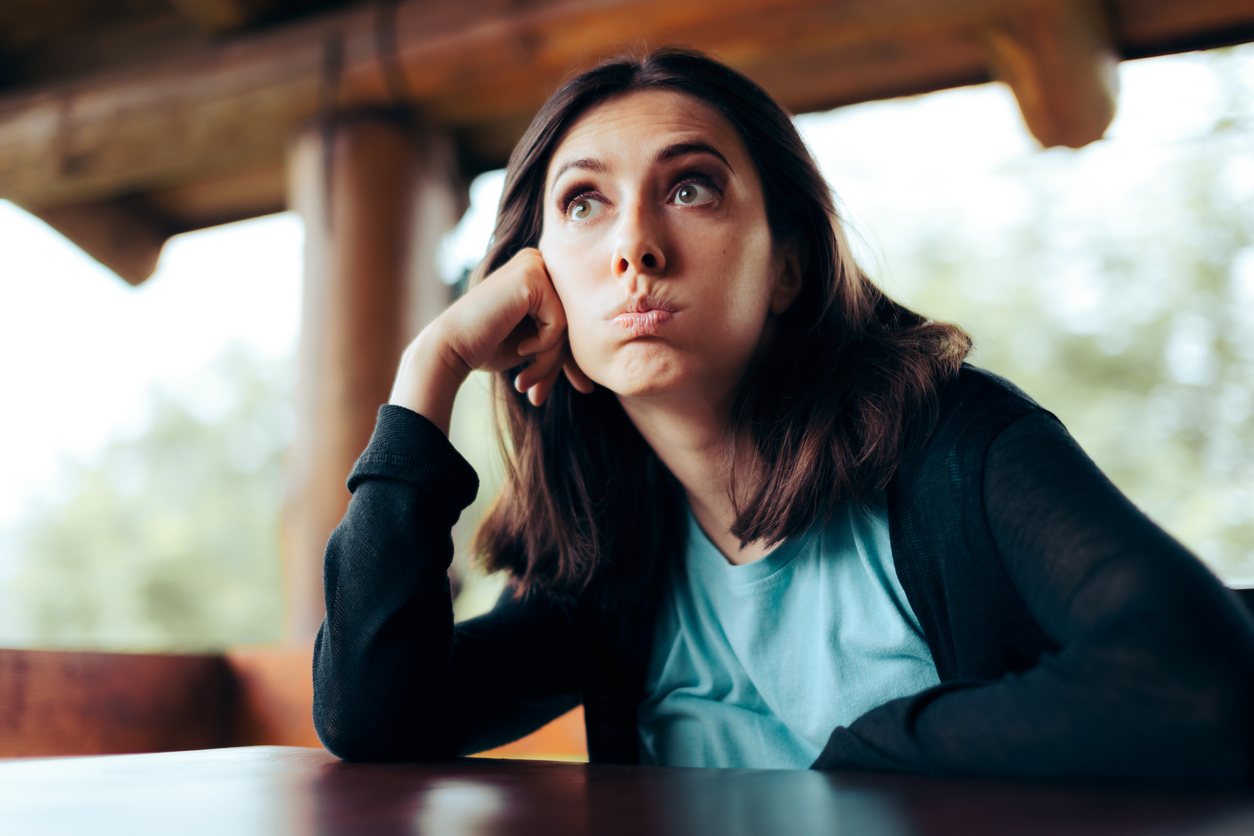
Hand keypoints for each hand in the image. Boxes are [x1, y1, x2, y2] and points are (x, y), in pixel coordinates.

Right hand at [389, 249, 593, 431]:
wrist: (450, 348)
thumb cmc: (486, 347)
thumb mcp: (534, 346)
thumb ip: (561, 347)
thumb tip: (592, 383)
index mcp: (541, 272)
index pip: (570, 317)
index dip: (566, 357)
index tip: (567, 388)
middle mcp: (540, 260)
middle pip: (572, 319)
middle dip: (558, 363)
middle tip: (539, 396)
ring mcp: (535, 264)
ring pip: (568, 323)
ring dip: (549, 360)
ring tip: (526, 382)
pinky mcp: (532, 276)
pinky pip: (558, 322)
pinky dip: (543, 345)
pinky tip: (520, 349)